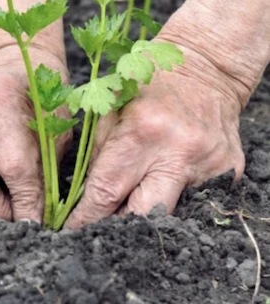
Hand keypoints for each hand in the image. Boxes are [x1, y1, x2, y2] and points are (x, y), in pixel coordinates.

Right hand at [0, 44, 68, 220]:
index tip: (35, 225)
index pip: (13, 167)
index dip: (25, 203)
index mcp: (1, 100)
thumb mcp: (56, 129)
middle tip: (16, 219)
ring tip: (5, 205)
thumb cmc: (42, 98)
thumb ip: (45, 172)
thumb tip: (37, 221)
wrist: (9, 67)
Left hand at [64, 48, 243, 227]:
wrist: (205, 70)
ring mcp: (209, 164)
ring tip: (128, 213)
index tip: (72, 230)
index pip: (106, 191)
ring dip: (146, 217)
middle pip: (143, 214)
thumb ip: (98, 156)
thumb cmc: (146, 89)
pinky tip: (162, 189)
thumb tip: (84, 200)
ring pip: (171, 213)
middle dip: (117, 227)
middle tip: (99, 233)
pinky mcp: (230, 171)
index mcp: (141, 132)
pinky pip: (196, 201)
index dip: (87, 217)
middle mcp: (178, 151)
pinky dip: (175, 199)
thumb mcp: (109, 112)